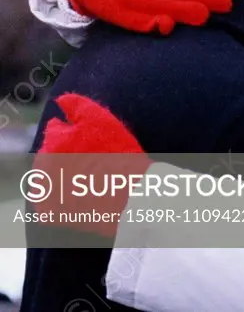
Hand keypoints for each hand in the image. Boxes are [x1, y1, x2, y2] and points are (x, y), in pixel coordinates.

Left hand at [33, 94, 149, 239]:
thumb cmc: (121, 156)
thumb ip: (78, 106)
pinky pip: (45, 202)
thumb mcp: (104, 121)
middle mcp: (44, 164)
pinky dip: (56, 196)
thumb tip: (62, 100)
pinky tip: (76, 193)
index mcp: (54, 141)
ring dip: (58, 173)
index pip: (55, 130)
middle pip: (48, 152)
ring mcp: (44, 189)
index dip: (74, 132)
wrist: (131, 196)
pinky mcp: (49, 211)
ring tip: (85, 176)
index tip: (91, 141)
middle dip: (63, 152)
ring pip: (45, 176)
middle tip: (91, 159)